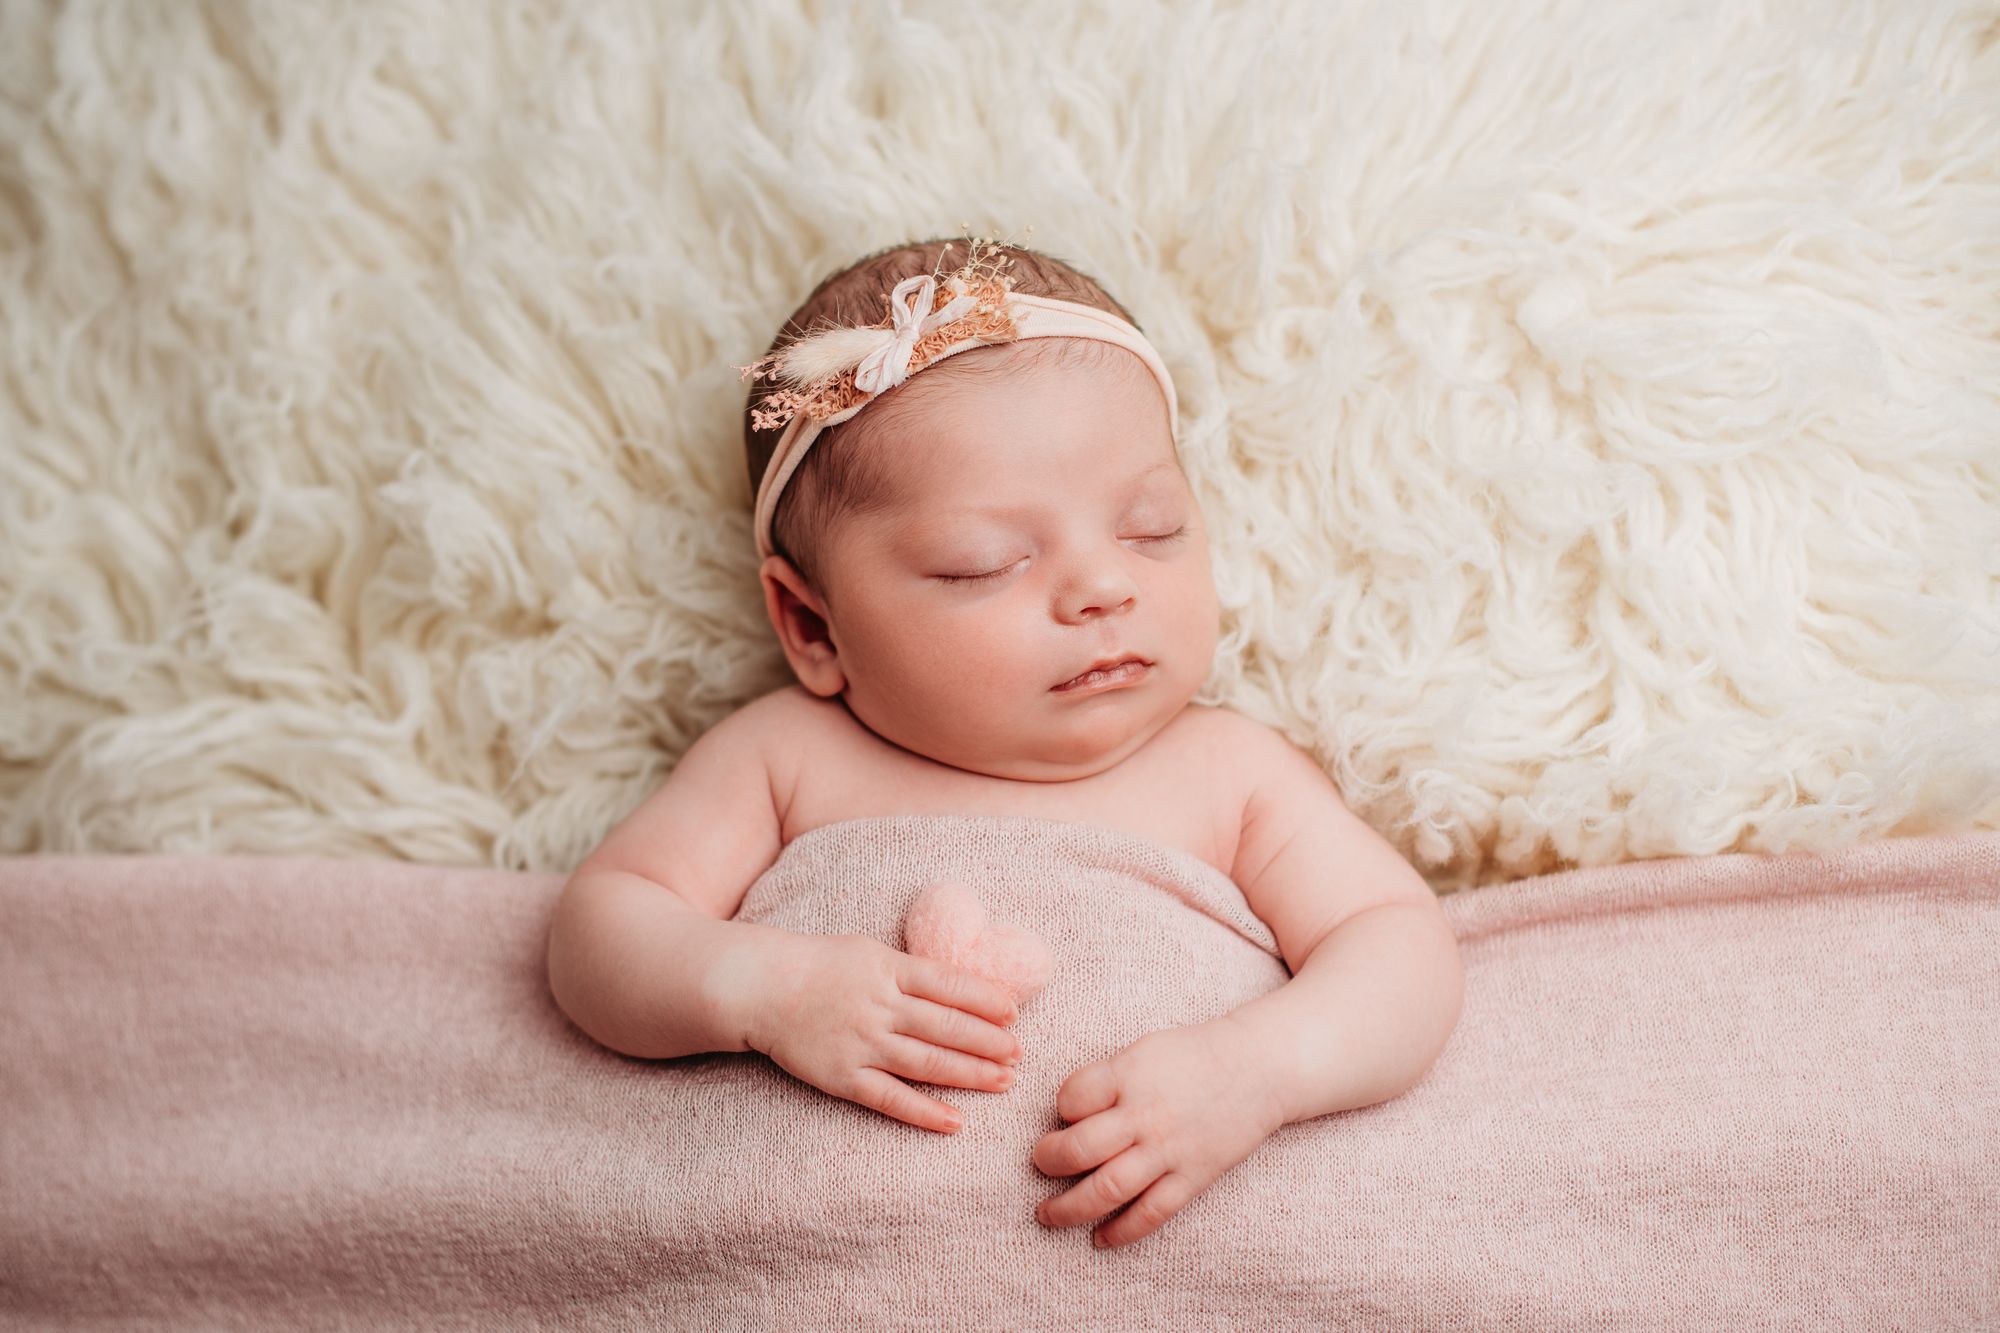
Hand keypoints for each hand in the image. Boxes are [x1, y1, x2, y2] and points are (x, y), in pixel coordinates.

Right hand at [746, 931, 1023, 1134]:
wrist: (761, 988)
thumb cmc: (821, 965)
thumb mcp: (869, 952)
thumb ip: (911, 971)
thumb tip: (961, 987)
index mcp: (889, 969)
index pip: (949, 984)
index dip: (986, 1000)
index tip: (1014, 1013)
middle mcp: (880, 1006)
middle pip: (947, 1026)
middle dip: (989, 1041)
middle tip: (1020, 1053)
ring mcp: (863, 1044)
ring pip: (928, 1062)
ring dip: (971, 1074)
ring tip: (1004, 1081)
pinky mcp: (844, 1077)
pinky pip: (891, 1098)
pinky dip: (924, 1111)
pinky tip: (955, 1121)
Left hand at [1032, 1013, 1283, 1249]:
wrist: (1257, 1069)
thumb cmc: (1191, 1056)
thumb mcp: (1142, 1050)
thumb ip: (1106, 1080)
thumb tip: (1067, 1117)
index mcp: (1129, 1075)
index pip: (1071, 1098)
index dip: (1061, 1108)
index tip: (1066, 1113)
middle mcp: (1146, 1115)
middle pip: (1080, 1149)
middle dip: (1048, 1161)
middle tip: (1040, 1163)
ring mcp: (1169, 1150)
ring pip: (1108, 1189)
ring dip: (1069, 1208)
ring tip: (1047, 1214)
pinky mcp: (1192, 1177)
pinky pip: (1151, 1213)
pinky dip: (1121, 1231)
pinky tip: (1100, 1238)